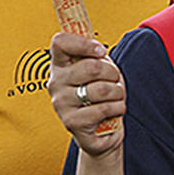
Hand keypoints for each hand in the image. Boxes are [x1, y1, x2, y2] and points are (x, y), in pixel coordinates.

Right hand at [47, 32, 124, 156]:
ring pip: (102, 89)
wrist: (102, 131)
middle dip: (113, 73)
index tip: (101, 51)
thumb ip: (94, 56)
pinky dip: (118, 107)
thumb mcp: (98, 71)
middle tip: (114, 80)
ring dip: (118, 92)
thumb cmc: (100, 96)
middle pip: (91, 66)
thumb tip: (98, 50)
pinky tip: (113, 110)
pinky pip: (104, 108)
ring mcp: (61, 103)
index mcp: (59, 65)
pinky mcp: (72, 122)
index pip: (60, 42)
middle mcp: (55, 83)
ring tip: (115, 97)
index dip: (83, 43)